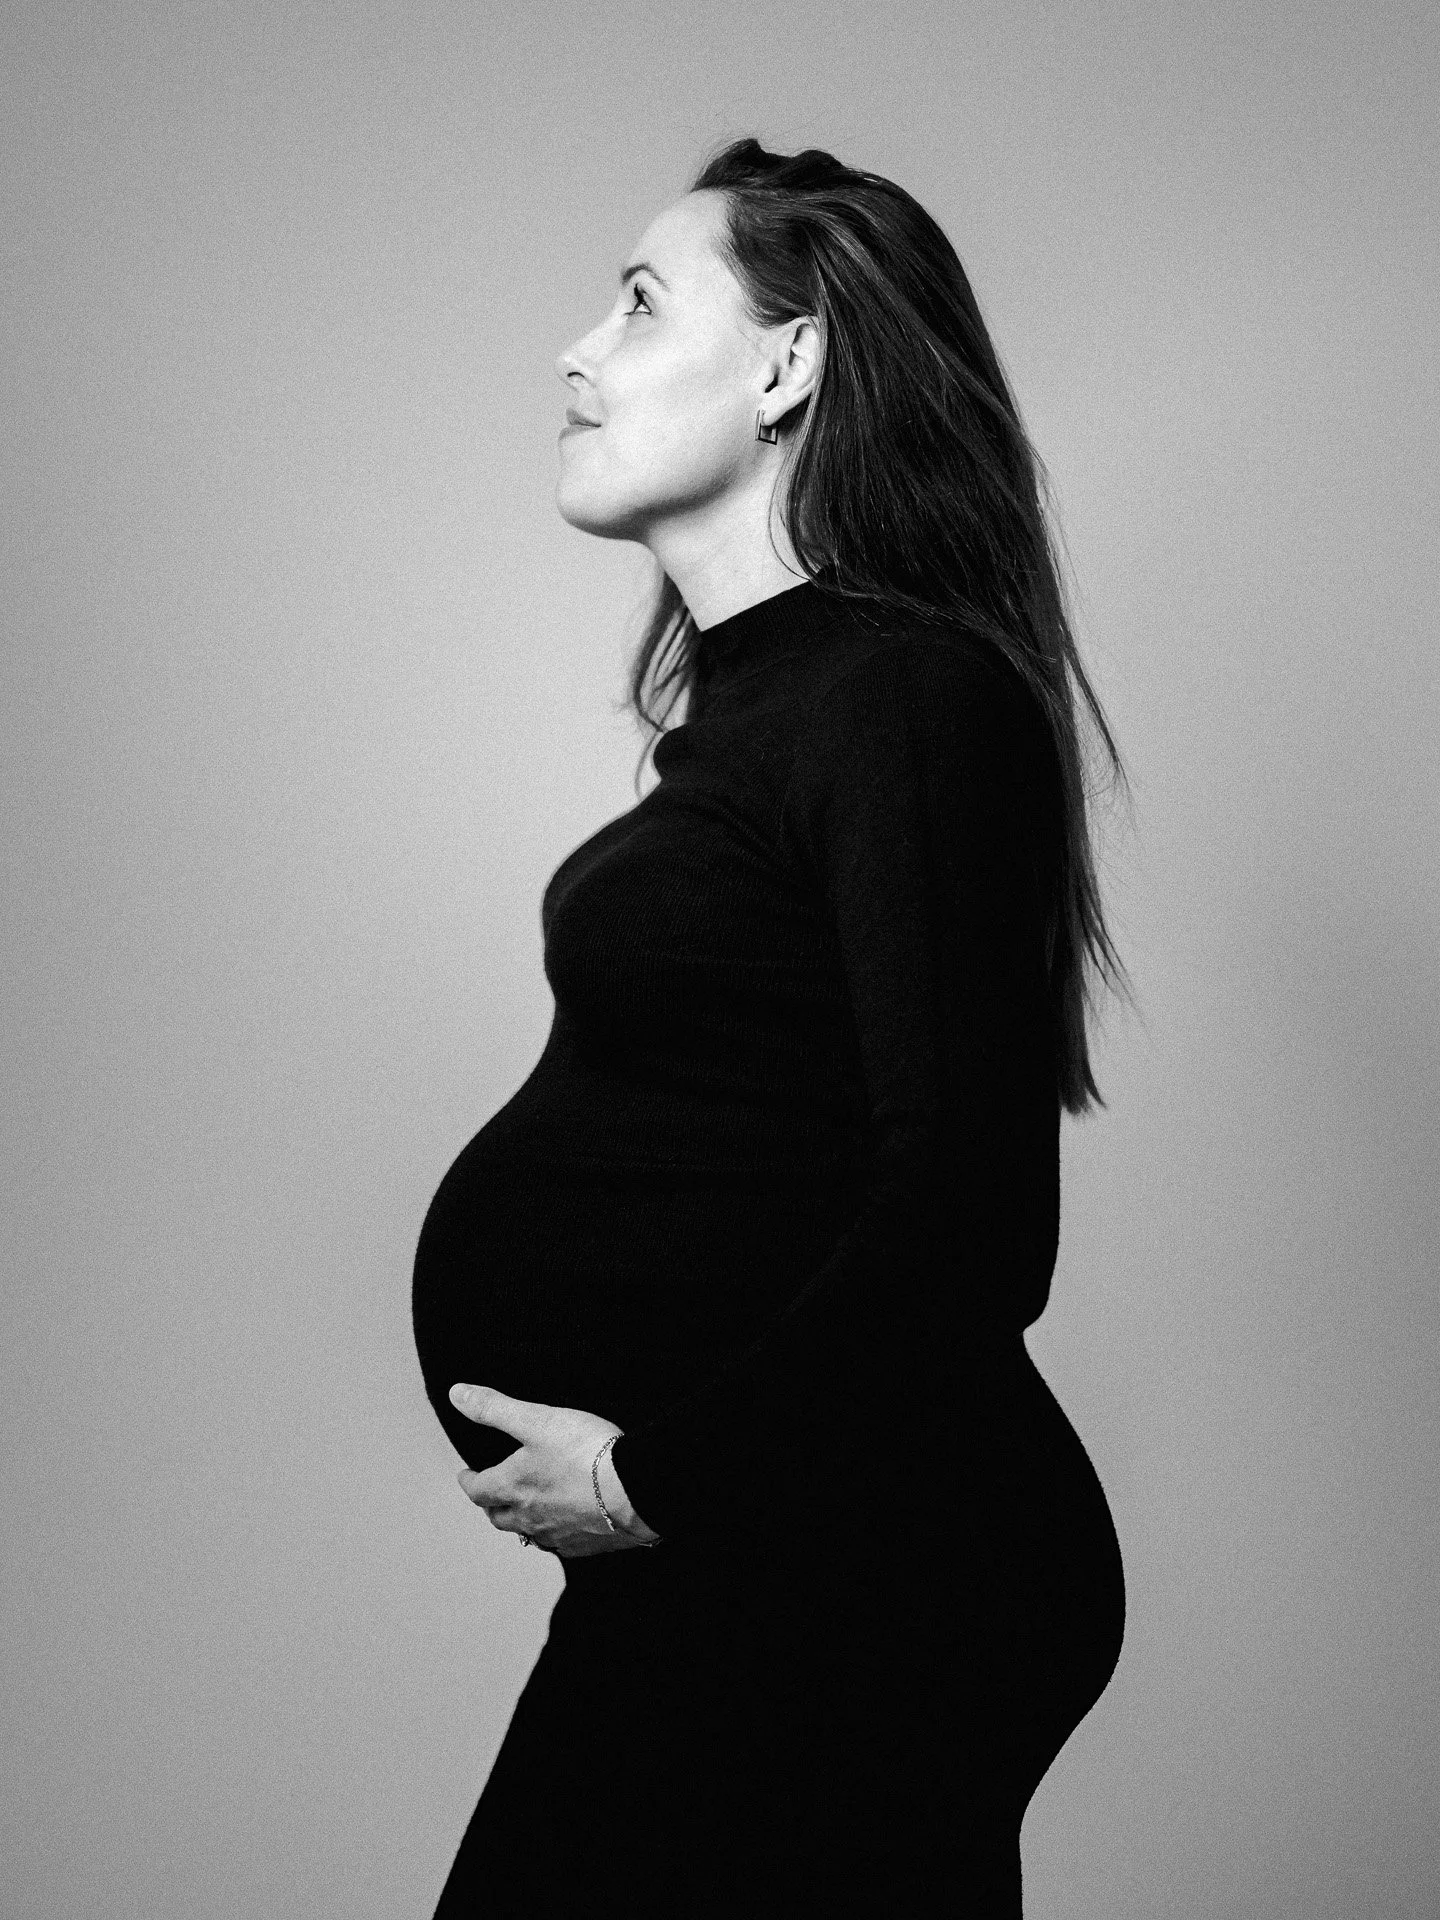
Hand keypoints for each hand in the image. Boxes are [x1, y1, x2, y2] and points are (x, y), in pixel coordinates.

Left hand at [448, 1384, 661, 1557]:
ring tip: (526, 1512)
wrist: (635, 1490)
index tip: (466, 1475)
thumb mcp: (536, 1420)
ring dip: (521, 1523)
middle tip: (491, 1496)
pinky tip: (565, 1525)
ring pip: (529, 1535)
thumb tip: (457, 1394)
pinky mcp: (586, 1545)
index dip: (469, 1482)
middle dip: (491, 1506)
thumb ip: (494, 1408)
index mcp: (513, 1488)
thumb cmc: (585, 1453)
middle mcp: (529, 1518)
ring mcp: (558, 1536)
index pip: (478, 1490)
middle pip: (499, 1518)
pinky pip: (560, 1545)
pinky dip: (554, 1535)